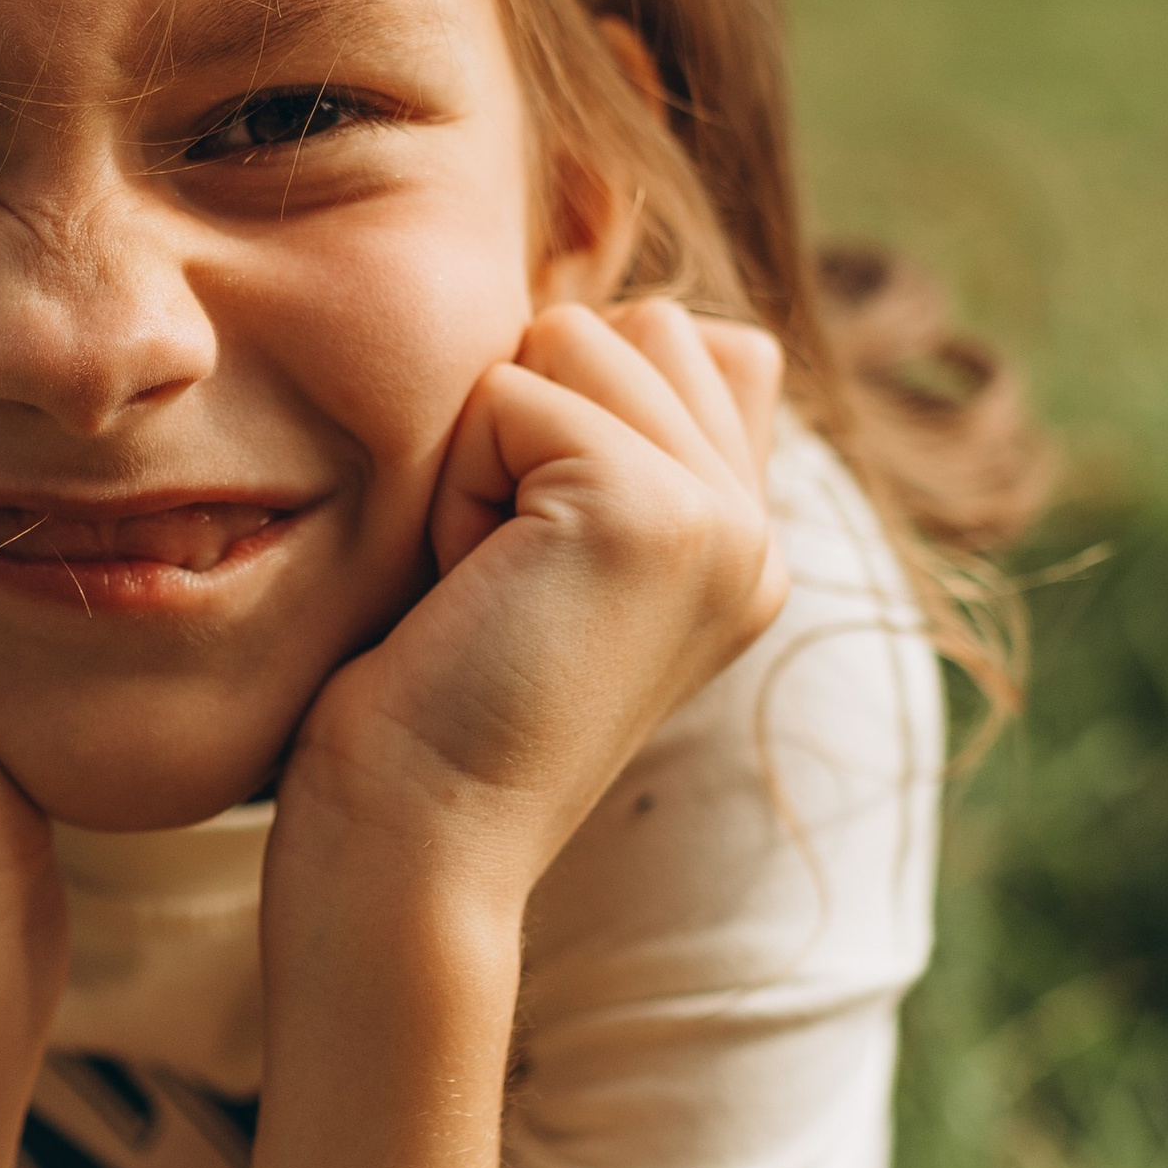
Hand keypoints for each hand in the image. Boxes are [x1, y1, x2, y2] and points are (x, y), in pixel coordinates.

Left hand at [276, 302, 786, 917]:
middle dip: (519, 421)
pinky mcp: (654, 512)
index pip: (684, 341)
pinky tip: (470, 595)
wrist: (409, 854)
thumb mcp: (530, 558)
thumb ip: (602, 441)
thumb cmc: (422, 714)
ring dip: (485, 451)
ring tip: (484, 585)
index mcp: (743, 544)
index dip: (557, 415)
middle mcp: (757, 533)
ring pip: (573, 338)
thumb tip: (604, 312)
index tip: (520, 568)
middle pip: (628, 322)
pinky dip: (458, 488)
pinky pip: (512, 393)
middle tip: (495, 579)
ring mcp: (723, 522)